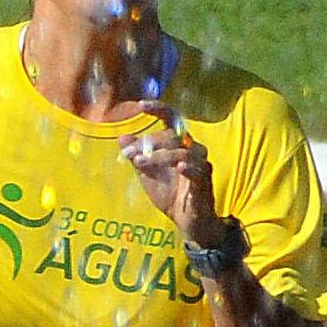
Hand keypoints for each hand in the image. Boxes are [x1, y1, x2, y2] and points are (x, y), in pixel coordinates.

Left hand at [121, 105, 221, 241]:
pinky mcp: (205, 184)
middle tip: (130, 154)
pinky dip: (189, 168)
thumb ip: (137, 156)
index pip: (171, 120)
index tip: (141, 104)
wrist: (187, 221)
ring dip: (159, 156)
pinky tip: (179, 168)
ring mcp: (201, 167)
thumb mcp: (147, 175)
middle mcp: (193, 151)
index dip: (159, 109)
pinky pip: (199, 171)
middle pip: (173, 136)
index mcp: (178, 145)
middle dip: (148, 143)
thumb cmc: (169, 194)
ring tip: (140, 163)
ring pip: (183, 152)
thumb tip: (121, 137)